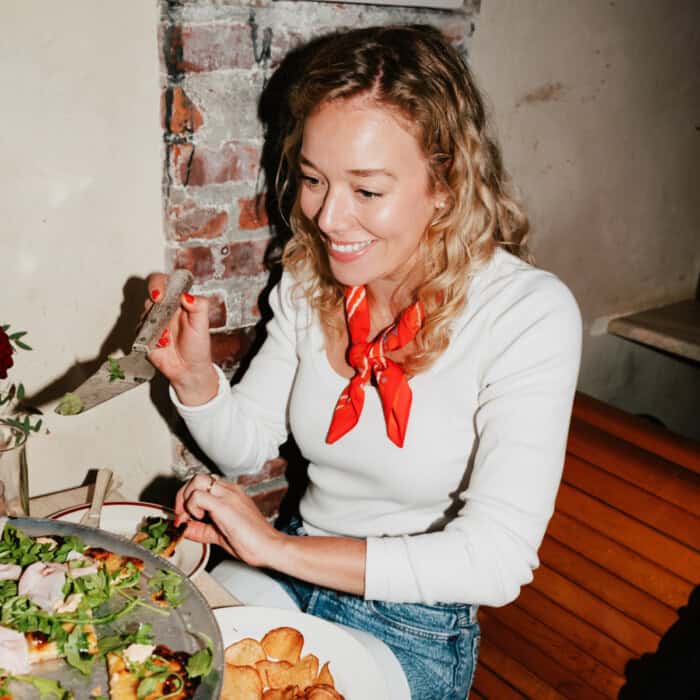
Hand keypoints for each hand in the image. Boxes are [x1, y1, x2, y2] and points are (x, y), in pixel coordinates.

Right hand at [146, 272, 217, 404]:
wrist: (189, 369)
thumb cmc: (197, 347)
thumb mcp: (203, 325)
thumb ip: (199, 306)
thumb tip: (187, 295)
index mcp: (179, 302)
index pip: (166, 283)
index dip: (160, 283)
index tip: (160, 293)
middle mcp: (164, 309)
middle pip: (150, 292)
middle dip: (152, 297)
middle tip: (157, 304)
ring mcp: (153, 321)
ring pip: (143, 311)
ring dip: (153, 321)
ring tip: (167, 334)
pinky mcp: (144, 334)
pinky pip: (139, 329)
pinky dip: (149, 335)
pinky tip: (162, 342)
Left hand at [174, 473, 284, 567]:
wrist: (269, 546)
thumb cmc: (252, 541)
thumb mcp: (220, 534)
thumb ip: (201, 530)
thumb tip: (184, 529)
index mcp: (230, 493)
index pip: (203, 483)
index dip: (188, 497)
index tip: (185, 516)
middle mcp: (229, 490)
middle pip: (197, 477)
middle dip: (183, 495)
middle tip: (183, 515)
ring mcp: (227, 495)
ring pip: (197, 480)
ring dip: (186, 498)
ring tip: (191, 516)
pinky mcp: (224, 505)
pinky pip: (198, 496)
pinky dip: (191, 507)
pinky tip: (199, 519)